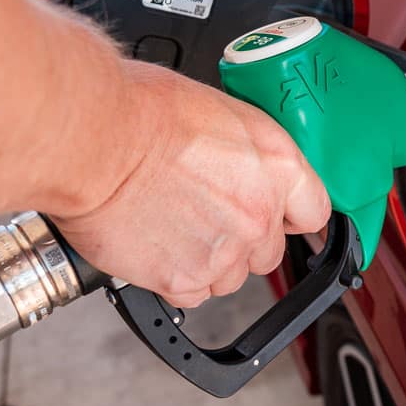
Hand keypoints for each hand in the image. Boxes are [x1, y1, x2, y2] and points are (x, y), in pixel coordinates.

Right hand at [54, 60, 329, 306]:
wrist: (91, 138)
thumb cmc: (141, 110)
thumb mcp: (220, 111)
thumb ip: (249, 153)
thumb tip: (252, 167)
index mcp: (277, 166)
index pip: (314, 211)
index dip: (292, 214)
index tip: (281, 218)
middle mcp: (258, 213)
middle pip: (270, 251)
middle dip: (243, 238)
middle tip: (205, 213)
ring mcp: (224, 251)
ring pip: (231, 277)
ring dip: (208, 260)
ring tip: (173, 225)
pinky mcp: (183, 278)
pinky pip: (193, 294)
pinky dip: (174, 278)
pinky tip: (156, 244)